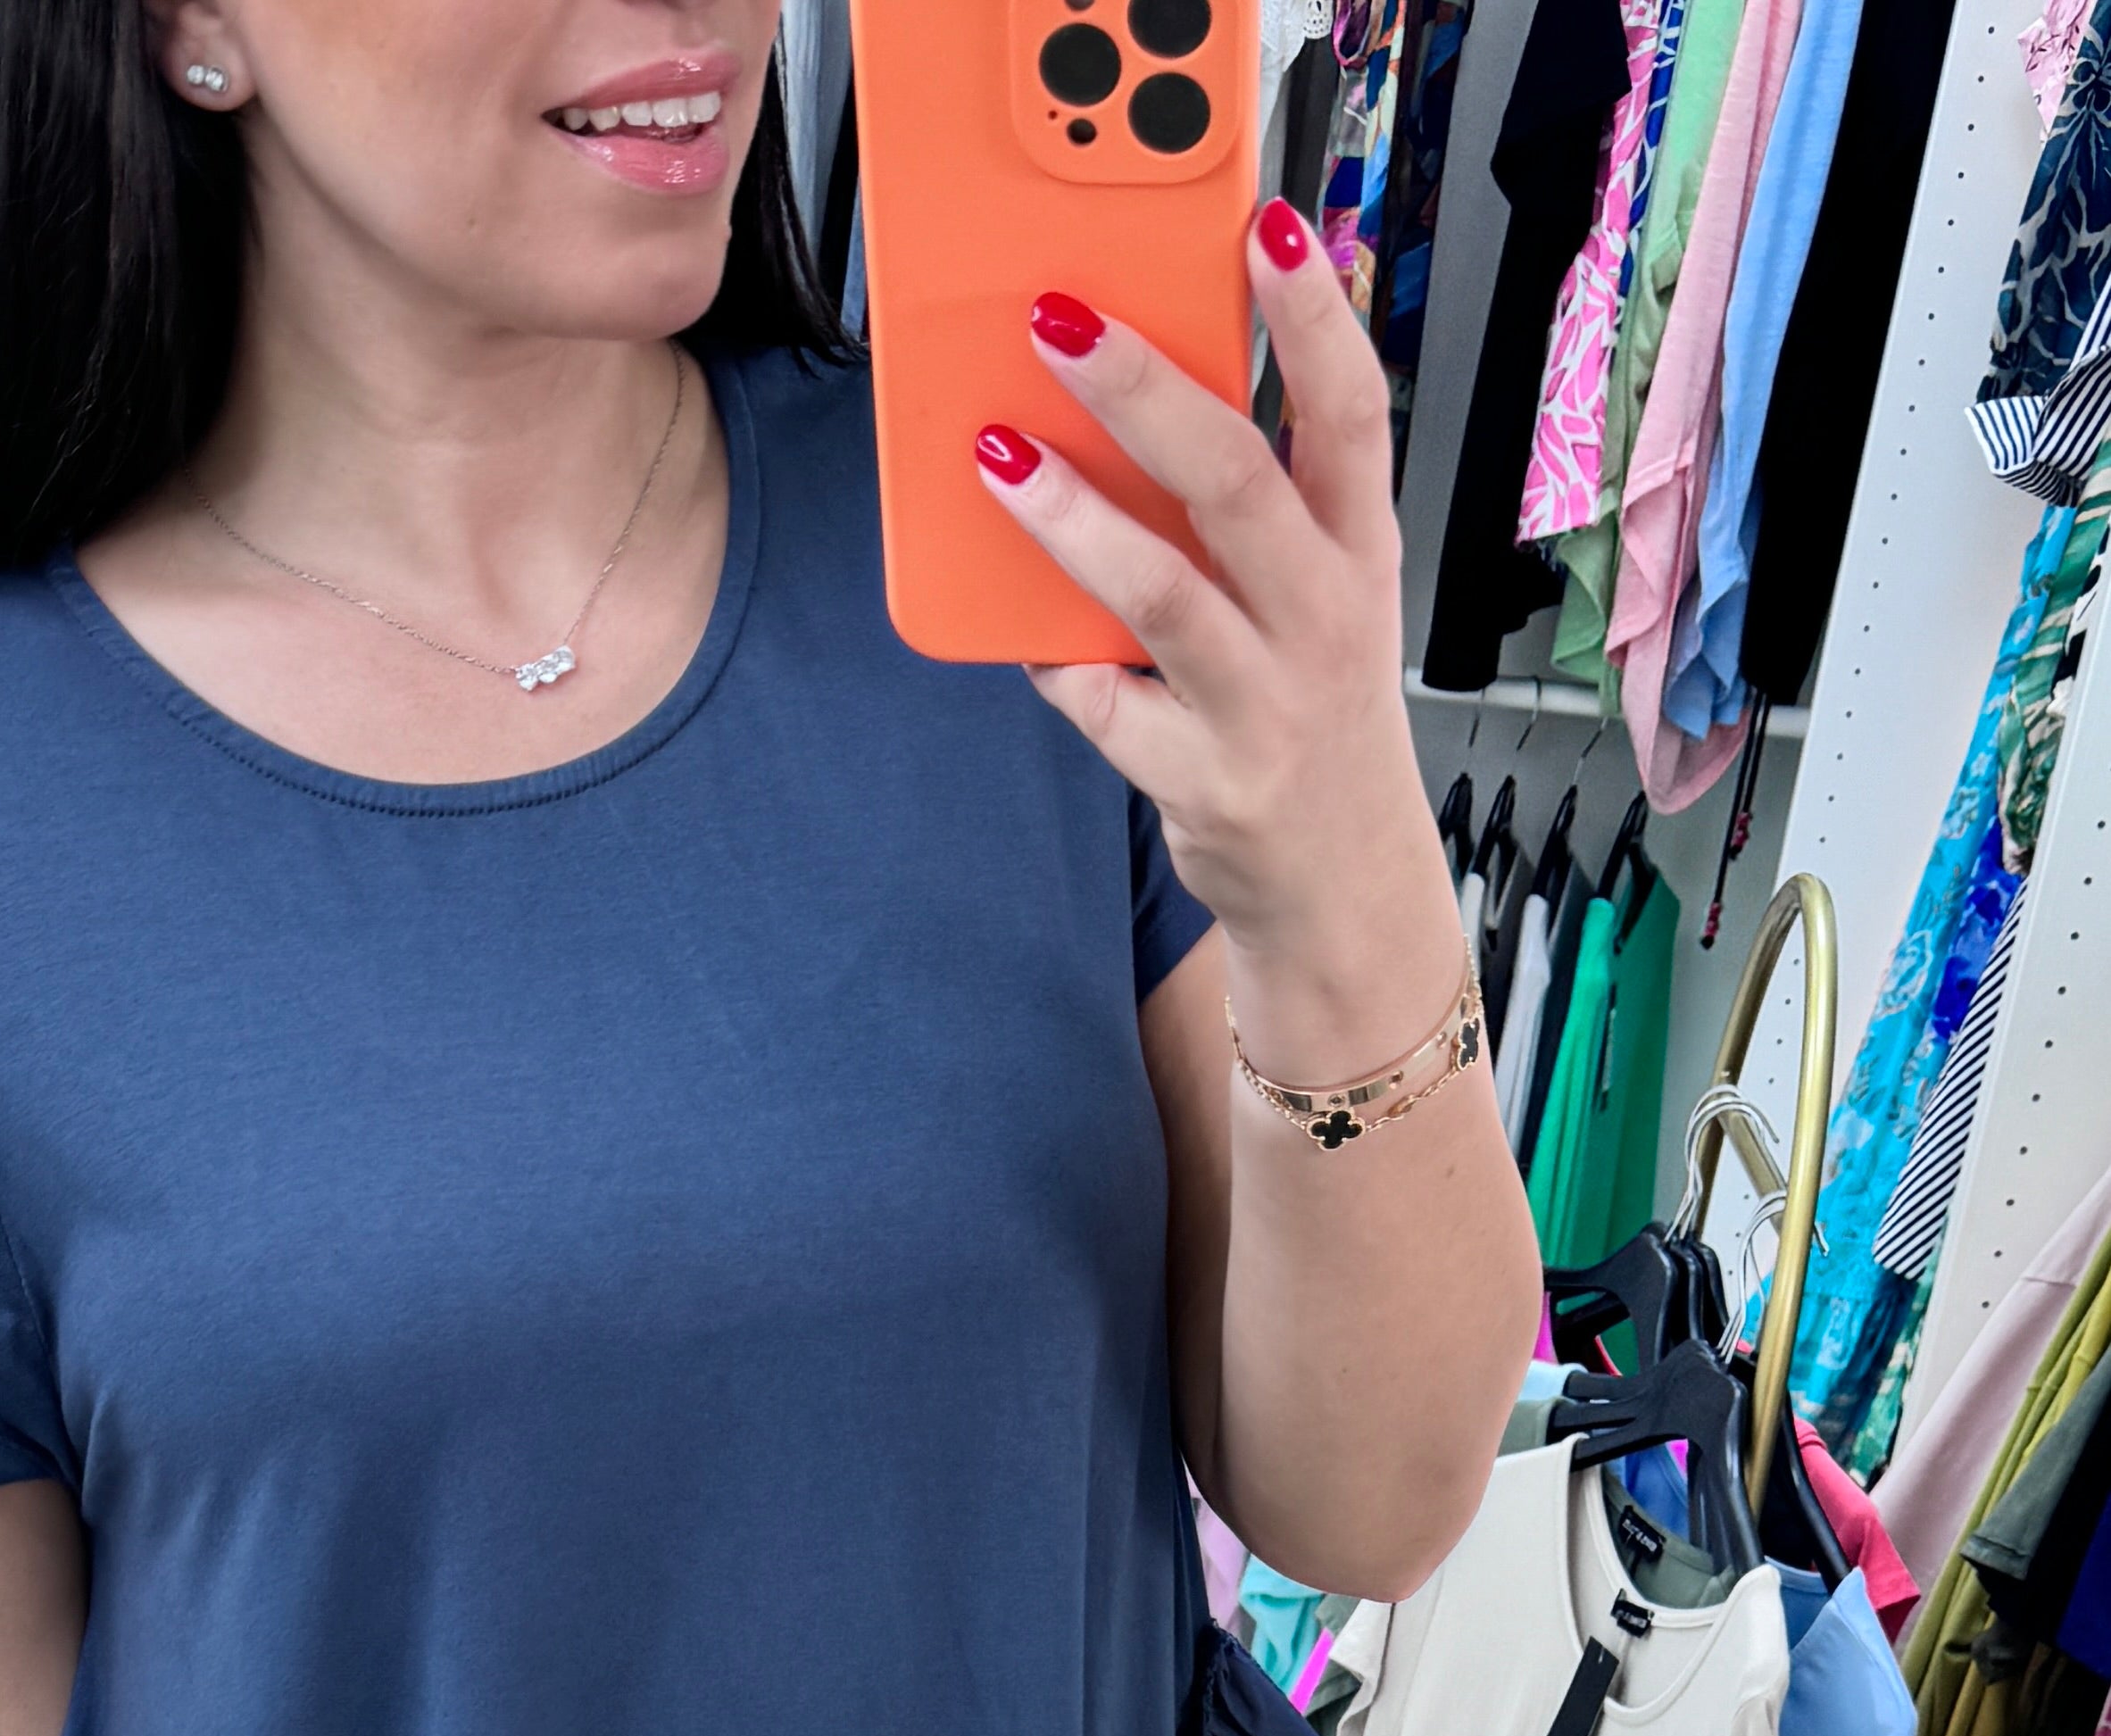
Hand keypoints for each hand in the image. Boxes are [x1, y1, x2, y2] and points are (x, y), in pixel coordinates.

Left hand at [976, 205, 1467, 1087]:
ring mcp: (1265, 706)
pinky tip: (1010, 627)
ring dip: (1072, 518)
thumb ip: (1256, 507)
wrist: (1345, 890)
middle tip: (1058, 321)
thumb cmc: (1312, 715)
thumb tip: (1137, 393)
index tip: (1265, 224)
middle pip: (1237, 481)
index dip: (1313, 313)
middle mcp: (1324, 620)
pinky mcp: (1206, 784)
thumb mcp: (1321, 598)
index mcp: (1358, 551)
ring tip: (996, 454)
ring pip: (1161, 594)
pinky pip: (1105, 709)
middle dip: (1145, 393)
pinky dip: (1053, 665)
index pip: (1353, 409)